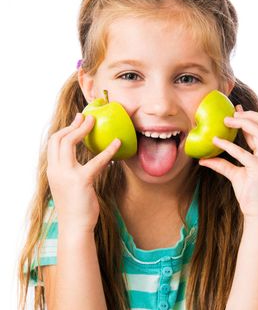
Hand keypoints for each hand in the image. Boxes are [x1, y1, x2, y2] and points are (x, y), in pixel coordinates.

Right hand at [46, 113, 120, 231]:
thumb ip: (71, 171)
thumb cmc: (76, 206)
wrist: (75, 226)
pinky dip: (108, 150)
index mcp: (52, 170)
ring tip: (94, 121)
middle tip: (86, 117)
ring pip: (68, 143)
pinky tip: (118, 143)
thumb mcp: (69, 185)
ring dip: (82, 129)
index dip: (65, 129)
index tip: (76, 121)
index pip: (53, 143)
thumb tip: (84, 160)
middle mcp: (55, 170)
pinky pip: (96, 161)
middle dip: (72, 124)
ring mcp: (66, 175)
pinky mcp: (81, 181)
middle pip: (58, 139)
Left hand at [199, 105, 257, 217]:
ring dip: (243, 123)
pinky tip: (216, 142)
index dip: (250, 117)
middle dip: (250, 115)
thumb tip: (203, 159)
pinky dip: (228, 145)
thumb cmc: (249, 194)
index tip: (236, 110)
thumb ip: (221, 164)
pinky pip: (243, 153)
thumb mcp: (235, 175)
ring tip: (226, 121)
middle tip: (232, 114)